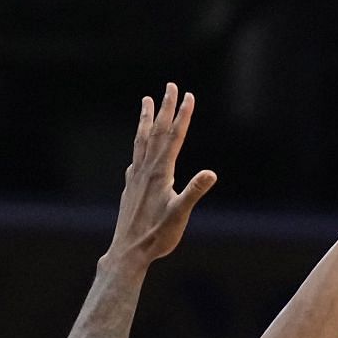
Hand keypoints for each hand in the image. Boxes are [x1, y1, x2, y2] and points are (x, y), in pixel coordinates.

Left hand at [106, 83, 216, 265]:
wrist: (127, 252)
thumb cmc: (156, 236)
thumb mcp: (180, 215)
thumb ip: (194, 192)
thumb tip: (210, 174)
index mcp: (160, 173)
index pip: (174, 137)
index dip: (182, 115)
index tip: (189, 95)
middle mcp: (145, 170)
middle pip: (157, 132)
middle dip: (165, 107)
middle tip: (170, 85)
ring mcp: (135, 178)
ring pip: (141, 141)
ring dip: (146, 120)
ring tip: (146, 101)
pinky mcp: (130, 189)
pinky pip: (135, 158)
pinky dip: (139, 146)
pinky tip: (138, 150)